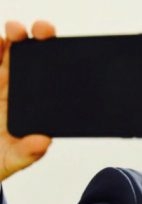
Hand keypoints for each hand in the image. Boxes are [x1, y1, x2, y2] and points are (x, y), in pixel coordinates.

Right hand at [0, 21, 55, 181]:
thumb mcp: (11, 160)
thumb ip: (26, 153)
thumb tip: (44, 142)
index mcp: (32, 106)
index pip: (49, 79)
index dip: (57, 62)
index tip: (63, 55)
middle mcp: (15, 89)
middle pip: (29, 57)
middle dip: (36, 39)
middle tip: (42, 32)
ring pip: (5, 52)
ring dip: (11, 39)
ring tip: (14, 33)